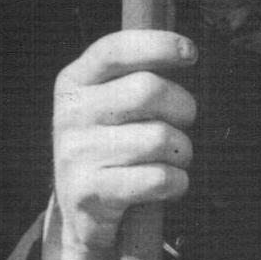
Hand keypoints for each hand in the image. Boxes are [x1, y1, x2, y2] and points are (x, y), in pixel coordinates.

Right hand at [42, 28, 197, 259]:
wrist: (83, 214)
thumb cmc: (114, 145)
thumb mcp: (111, 104)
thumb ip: (138, 72)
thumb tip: (185, 46)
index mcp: (74, 81)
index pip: (115, 50)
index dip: (157, 45)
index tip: (191, 53)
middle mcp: (69, 113)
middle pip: (148, 90)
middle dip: (183, 106)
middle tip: (184, 121)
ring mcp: (74, 154)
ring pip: (160, 138)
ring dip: (182, 151)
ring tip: (173, 158)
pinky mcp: (88, 193)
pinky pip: (157, 178)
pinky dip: (177, 182)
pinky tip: (170, 185)